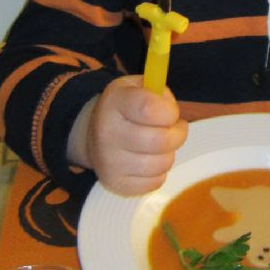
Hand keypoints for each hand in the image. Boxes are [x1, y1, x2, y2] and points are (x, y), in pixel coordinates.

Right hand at [85, 75, 186, 194]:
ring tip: (161, 144)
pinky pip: (155, 182)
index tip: (170, 112)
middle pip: (161, 140)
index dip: (170, 111)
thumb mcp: (137, 87)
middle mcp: (107, 133)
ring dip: (169, 154)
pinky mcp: (115, 182)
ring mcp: (109, 161)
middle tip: (175, 129)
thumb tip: (171, 110)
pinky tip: (151, 160)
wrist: (92, 135)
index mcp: (114, 102)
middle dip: (177, 134)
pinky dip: (160, 172)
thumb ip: (158, 91)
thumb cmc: (125, 108)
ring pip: (162, 164)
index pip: (149, 109)